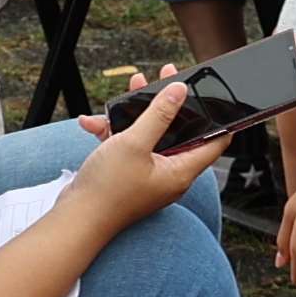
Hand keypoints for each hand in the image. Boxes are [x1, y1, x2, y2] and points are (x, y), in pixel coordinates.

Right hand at [55, 77, 233, 223]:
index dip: (219, 117)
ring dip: (138, 112)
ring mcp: (148, 175)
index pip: (215, 142)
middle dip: (168, 103)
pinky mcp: (129, 175)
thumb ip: (159, 114)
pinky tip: (94, 123)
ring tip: (132, 87)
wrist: (76, 219)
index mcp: (181, 171)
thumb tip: (180, 90)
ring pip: (151, 135)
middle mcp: (169, 174)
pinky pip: (129, 146)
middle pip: (179, 131)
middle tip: (166, 77)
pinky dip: (115, 132)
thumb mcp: (135, 143)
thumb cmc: (108, 190)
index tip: (215, 95)